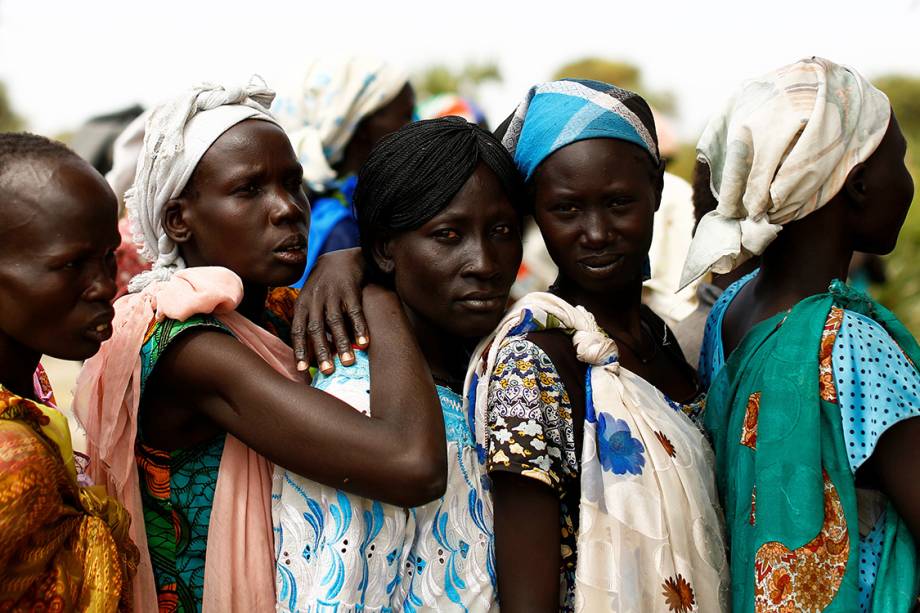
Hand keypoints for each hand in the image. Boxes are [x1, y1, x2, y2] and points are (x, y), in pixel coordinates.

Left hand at [291, 248, 367, 374]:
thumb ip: (308, 323)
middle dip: (321, 351)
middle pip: (315, 328)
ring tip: (348, 362)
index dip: (299, 350)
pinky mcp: (350, 290)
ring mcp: (333, 294)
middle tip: (327, 371)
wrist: (341, 259)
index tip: (302, 370)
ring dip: (342, 343)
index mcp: (302, 304)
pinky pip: (355, 312)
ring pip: (335, 322)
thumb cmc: (324, 288)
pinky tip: (365, 343)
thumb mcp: (310, 300)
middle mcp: (315, 299)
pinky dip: (359, 327)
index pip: (297, 330)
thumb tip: (310, 356)